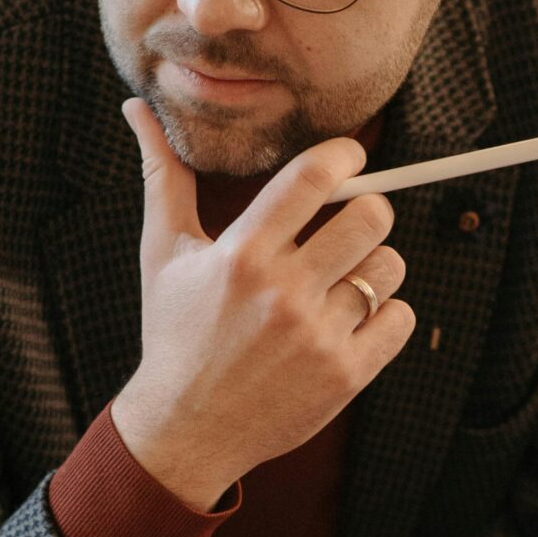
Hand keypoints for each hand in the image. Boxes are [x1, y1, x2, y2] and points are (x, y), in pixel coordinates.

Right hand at [112, 98, 414, 510]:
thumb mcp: (162, 253)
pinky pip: (400, 319)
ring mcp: (318, 336)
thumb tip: (137, 109)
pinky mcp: (345, 374)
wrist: (186, 428)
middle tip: (354, 220)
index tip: (350, 158)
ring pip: (389, 267)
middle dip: (371, 209)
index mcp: (243, 254)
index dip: (345, 157)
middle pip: (372, 217)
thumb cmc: (174, 333)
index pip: (314, 178)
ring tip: (346, 276)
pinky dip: (386, 314)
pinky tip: (353, 317)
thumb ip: (162, 176)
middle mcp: (284, 293)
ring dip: (377, 264)